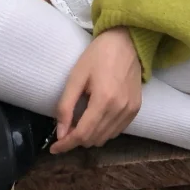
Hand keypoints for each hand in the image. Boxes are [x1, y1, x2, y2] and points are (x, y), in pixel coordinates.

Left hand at [50, 28, 141, 153]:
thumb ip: (66, 106)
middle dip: (76, 139)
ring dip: (90, 136)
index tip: (54, 148)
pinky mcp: (136, 109)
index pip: (82, 135)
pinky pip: (116, 131)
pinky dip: (103, 131)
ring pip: (105, 138)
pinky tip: (96, 119)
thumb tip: (60, 133)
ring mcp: (130, 111)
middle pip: (93, 139)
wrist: (126, 41)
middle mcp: (119, 109)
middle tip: (65, 129)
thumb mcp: (76, 77)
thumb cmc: (97, 55)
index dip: (66, 145)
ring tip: (80, 124)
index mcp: (103, 100)